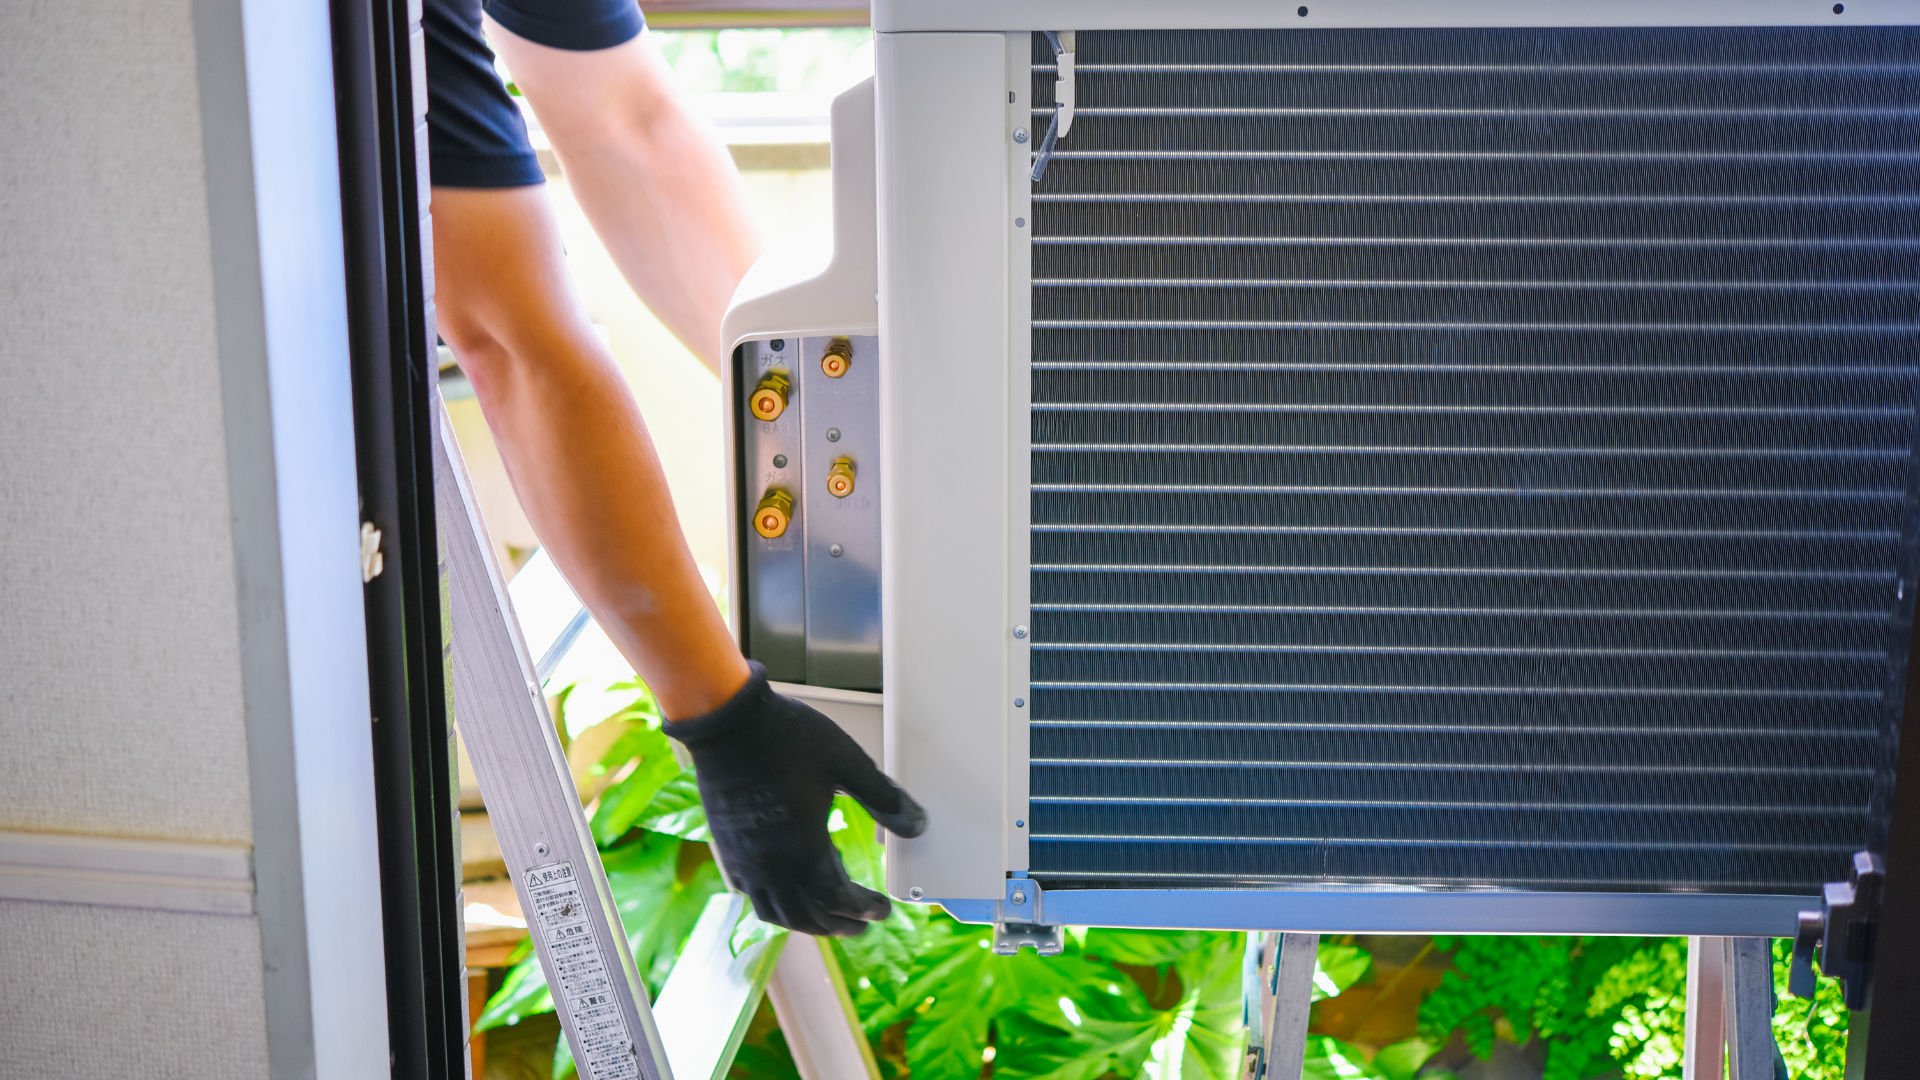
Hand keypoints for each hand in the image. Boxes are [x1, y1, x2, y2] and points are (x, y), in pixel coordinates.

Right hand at [662, 663, 927, 935]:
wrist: (728, 722)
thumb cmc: (787, 738)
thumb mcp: (847, 762)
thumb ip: (883, 797)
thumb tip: (917, 824)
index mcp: (804, 848)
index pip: (838, 900)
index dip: (864, 910)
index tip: (883, 910)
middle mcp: (772, 864)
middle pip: (807, 916)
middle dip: (839, 925)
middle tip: (862, 925)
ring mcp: (746, 859)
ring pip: (776, 912)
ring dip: (806, 922)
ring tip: (827, 918)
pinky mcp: (729, 848)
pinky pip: (752, 894)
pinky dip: (775, 904)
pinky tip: (784, 892)